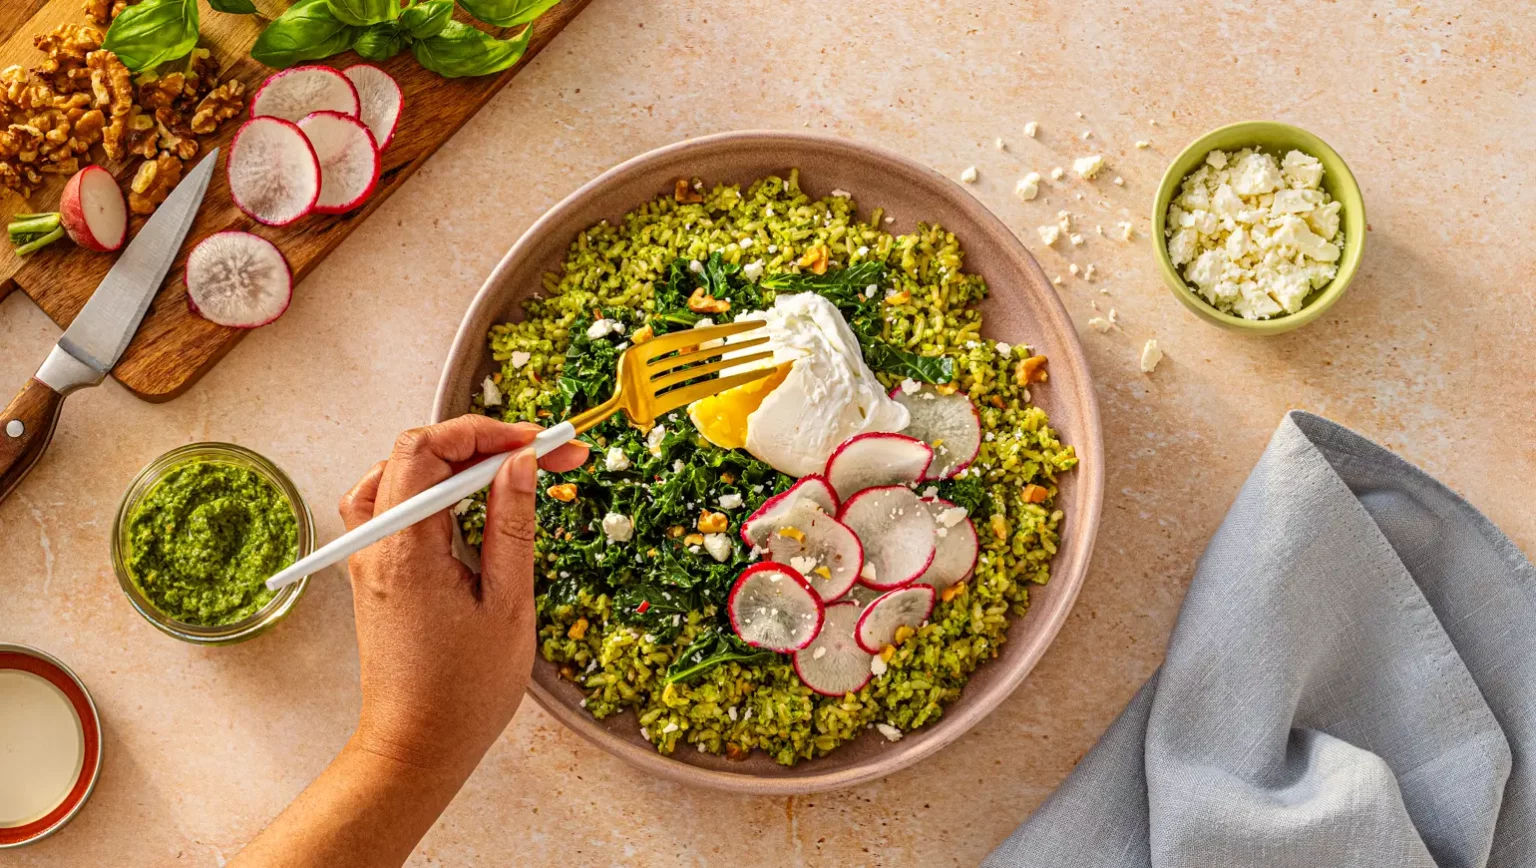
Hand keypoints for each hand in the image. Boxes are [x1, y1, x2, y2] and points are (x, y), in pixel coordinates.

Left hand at [336, 415, 587, 777]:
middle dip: (484, 443)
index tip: (543, 442)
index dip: (491, 433)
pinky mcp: (377, 571)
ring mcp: (370, 557)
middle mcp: (377, 544)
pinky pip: (393, 504)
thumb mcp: (508, 605)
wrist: (415, 748)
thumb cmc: (465, 692)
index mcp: (407, 549)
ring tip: (507, 469)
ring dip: (454, 461)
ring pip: (398, 473)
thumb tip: (521, 463)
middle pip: (416, 453)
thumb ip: (513, 526)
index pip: (432, 450)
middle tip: (546, 455)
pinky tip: (466, 500)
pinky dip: (431, 488)